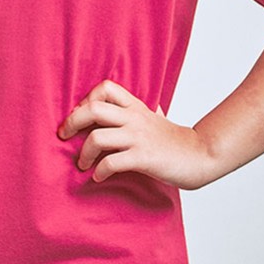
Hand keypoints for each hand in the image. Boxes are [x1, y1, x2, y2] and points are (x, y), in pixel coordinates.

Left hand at [57, 79, 216, 190]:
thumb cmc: (174, 140)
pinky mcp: (143, 158)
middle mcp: (134, 118)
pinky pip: (111, 162)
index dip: (86, 99)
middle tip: (64, 136)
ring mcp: (138, 138)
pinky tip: (99, 176)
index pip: (105, 87)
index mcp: (136, 106)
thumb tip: (121, 104)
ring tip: (83, 164)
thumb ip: (138, 109)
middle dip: (71, 123)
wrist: (199, 155)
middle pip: (92, 109)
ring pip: (97, 137)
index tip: (80, 116)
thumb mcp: (155, 116)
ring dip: (83, 154)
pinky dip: (99, 171)